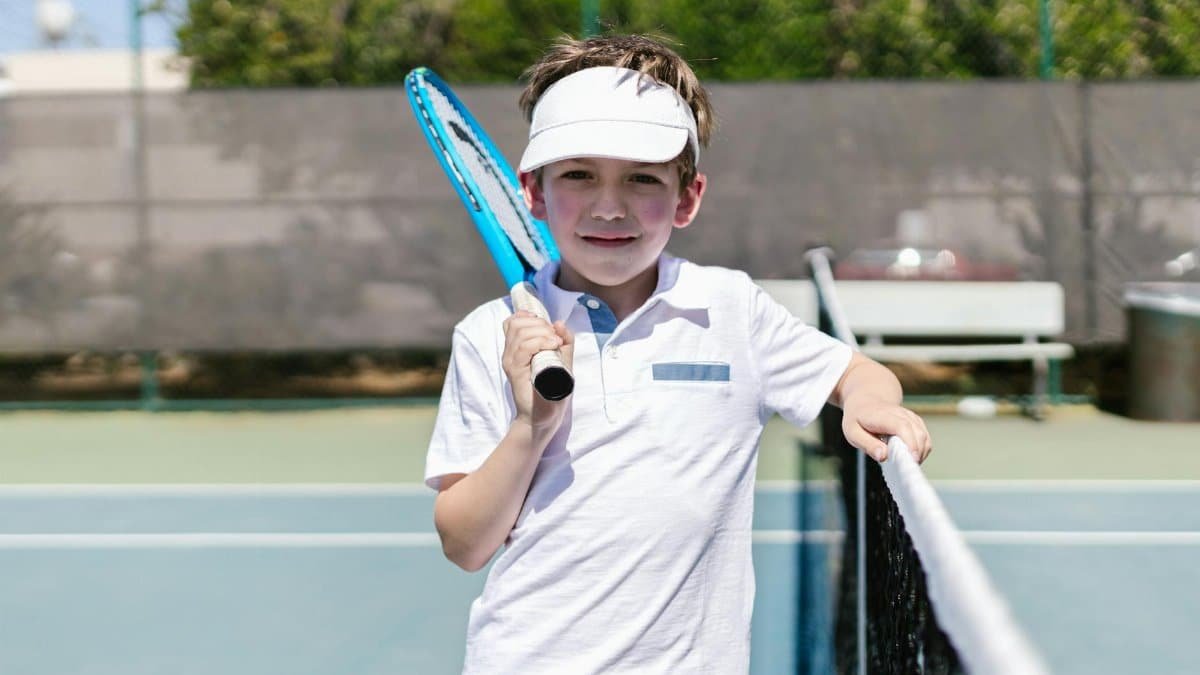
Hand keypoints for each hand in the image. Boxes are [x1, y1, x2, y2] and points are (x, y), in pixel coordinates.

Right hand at [501, 311, 573, 443]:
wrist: (545, 416)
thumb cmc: (552, 391)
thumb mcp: (562, 360)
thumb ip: (564, 341)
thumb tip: (559, 323)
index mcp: (517, 349)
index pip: (513, 321)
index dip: (530, 317)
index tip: (547, 327)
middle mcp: (510, 353)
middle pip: (517, 323)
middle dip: (540, 324)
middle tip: (555, 339)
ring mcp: (511, 362)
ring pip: (521, 332)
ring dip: (542, 333)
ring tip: (555, 344)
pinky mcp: (515, 371)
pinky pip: (524, 348)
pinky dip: (540, 342)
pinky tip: (552, 347)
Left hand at [841, 399, 931, 463]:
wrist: (865, 402)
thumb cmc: (858, 419)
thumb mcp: (853, 433)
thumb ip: (868, 445)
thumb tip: (883, 456)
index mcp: (882, 416)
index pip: (902, 427)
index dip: (910, 443)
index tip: (912, 459)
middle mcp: (900, 413)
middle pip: (917, 432)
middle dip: (917, 452)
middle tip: (907, 468)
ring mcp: (909, 416)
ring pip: (924, 435)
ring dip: (920, 452)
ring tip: (906, 463)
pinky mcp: (915, 421)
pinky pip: (925, 436)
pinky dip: (922, 449)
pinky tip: (910, 457)